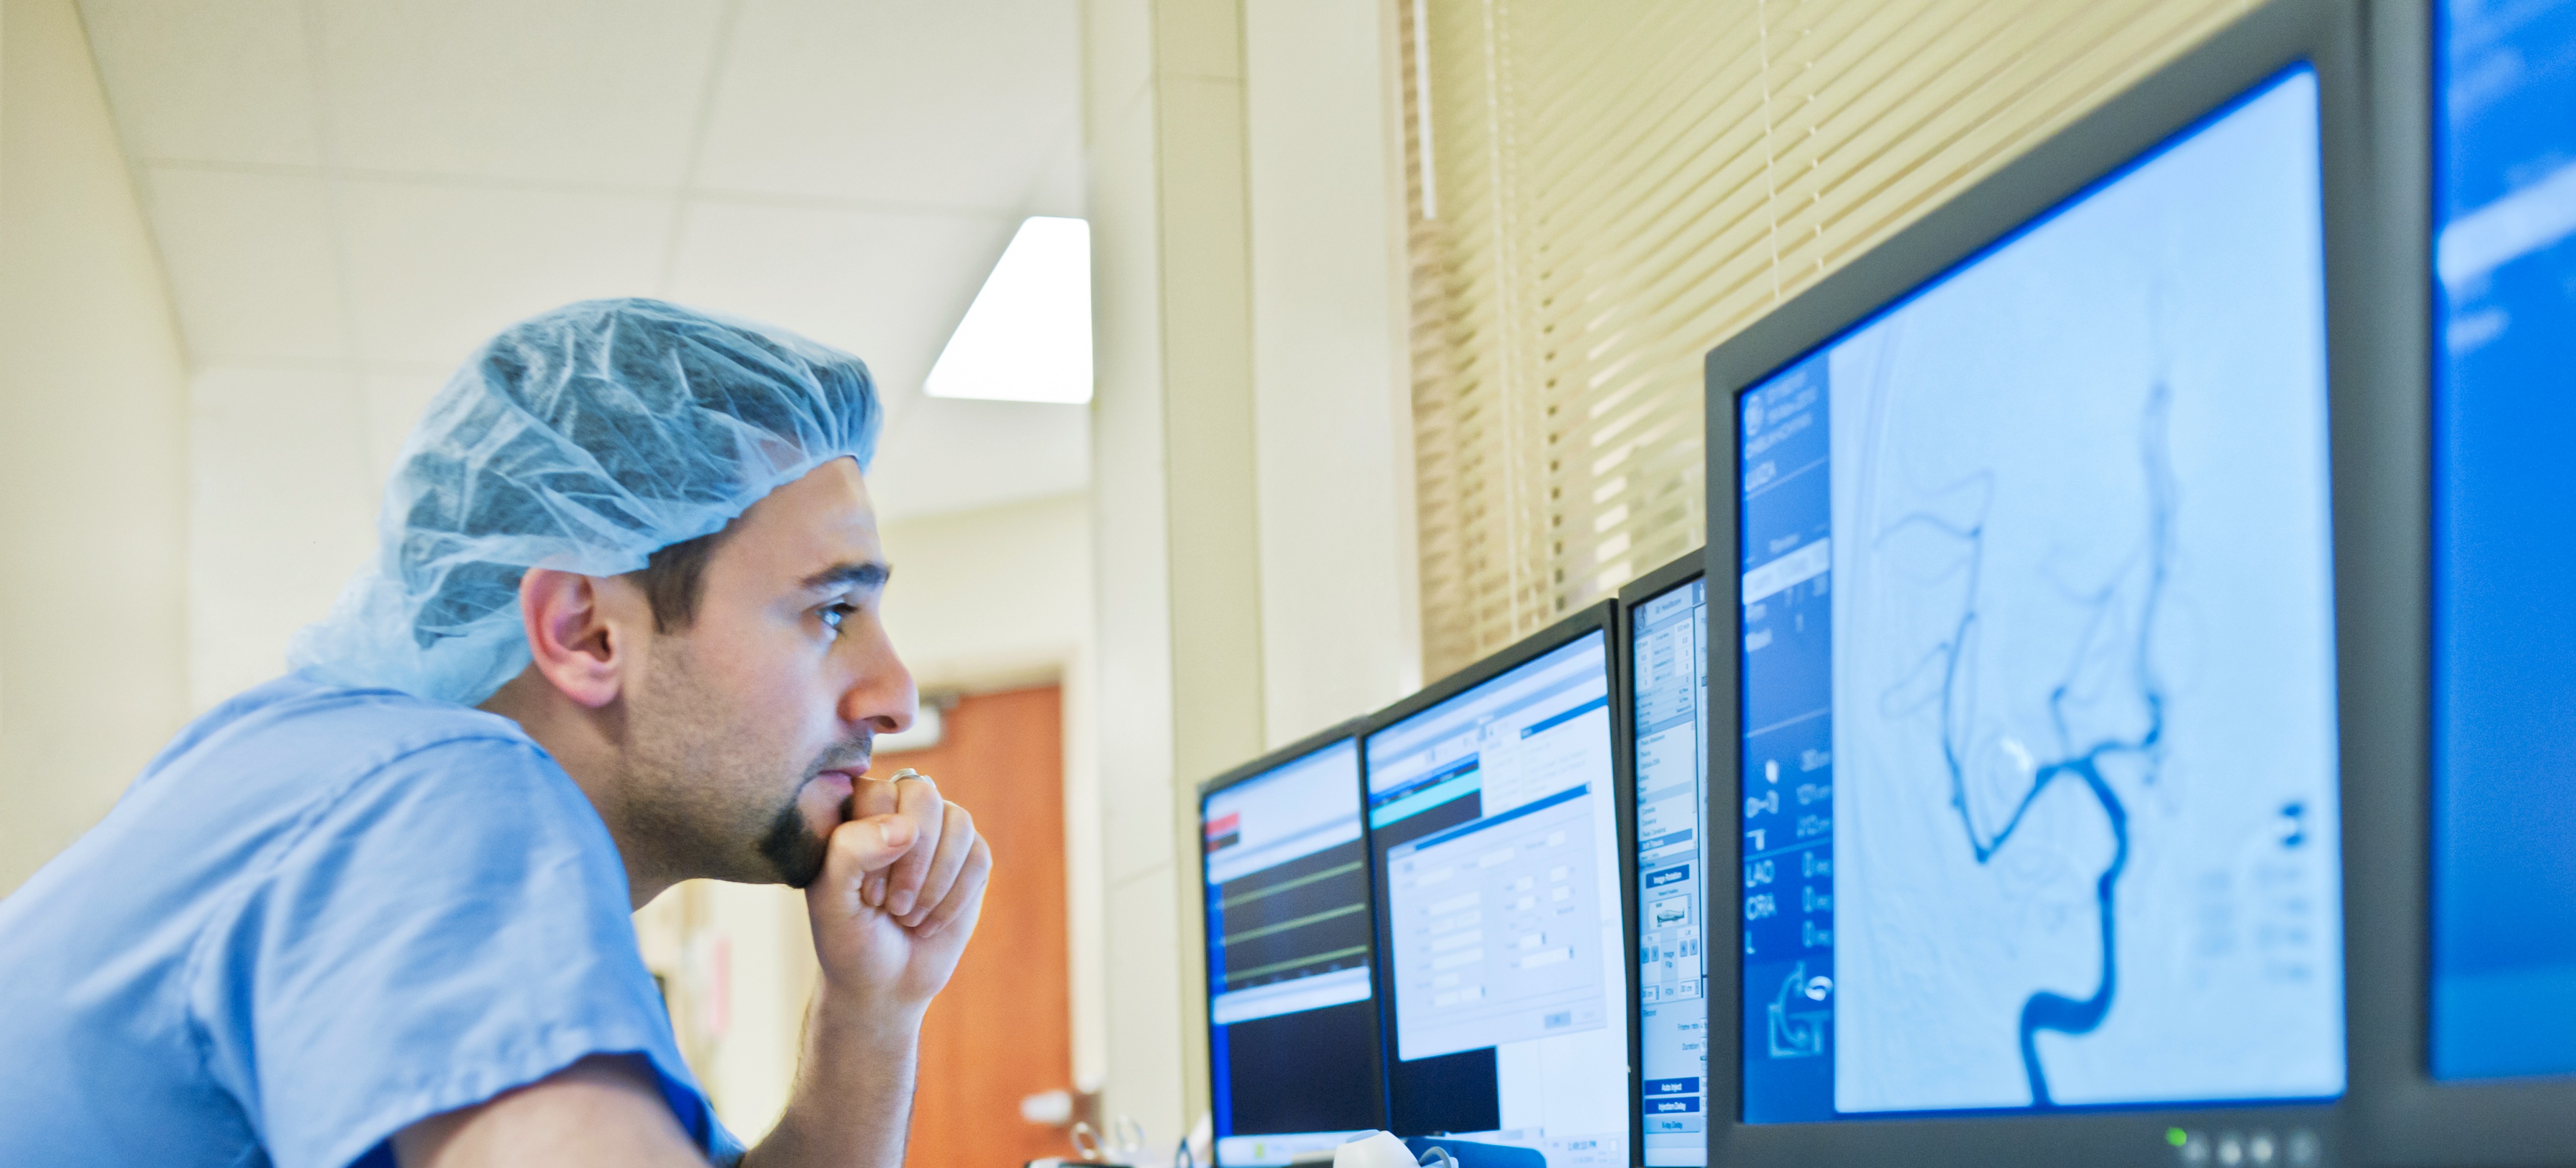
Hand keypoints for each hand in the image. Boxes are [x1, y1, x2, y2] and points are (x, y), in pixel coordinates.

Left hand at [804, 770, 991, 1015]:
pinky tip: (931, 922)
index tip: (867, 896)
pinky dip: (956, 896)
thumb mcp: (832, 900)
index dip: (877, 843)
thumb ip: (851, 851)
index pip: (877, 791)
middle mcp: (899, 811)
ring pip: (958, 822)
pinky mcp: (970, 858)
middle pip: (923, 795)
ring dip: (936, 880)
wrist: (884, 983)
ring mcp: (939, 832)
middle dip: (914, 859)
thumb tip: (907, 826)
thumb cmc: (848, 939)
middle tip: (895, 907)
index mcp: (856, 813)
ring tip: (909, 917)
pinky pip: (979, 855)